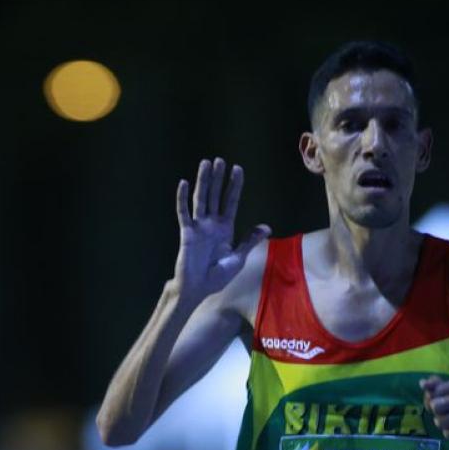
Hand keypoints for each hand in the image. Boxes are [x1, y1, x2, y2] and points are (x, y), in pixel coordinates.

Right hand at [173, 158, 270, 302]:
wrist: (198, 289)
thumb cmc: (217, 277)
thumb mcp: (238, 258)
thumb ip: (249, 241)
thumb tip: (266, 227)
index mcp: (225, 228)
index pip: (231, 202)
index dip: (234, 186)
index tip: (238, 169)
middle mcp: (212, 224)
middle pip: (215, 196)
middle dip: (218, 178)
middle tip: (220, 160)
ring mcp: (199, 227)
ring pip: (201, 199)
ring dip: (203, 182)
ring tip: (205, 164)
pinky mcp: (187, 233)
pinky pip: (184, 213)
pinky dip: (182, 199)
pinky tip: (183, 183)